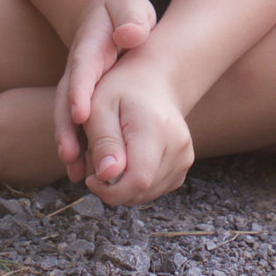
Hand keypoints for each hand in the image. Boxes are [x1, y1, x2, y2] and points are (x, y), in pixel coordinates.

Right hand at [54, 0, 155, 180]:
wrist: (106, 19)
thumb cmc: (123, 14)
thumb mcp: (129, 7)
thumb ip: (129, 17)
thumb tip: (131, 34)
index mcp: (89, 49)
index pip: (82, 70)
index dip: (79, 91)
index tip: (81, 113)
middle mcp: (77, 72)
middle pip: (66, 101)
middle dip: (67, 128)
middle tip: (69, 155)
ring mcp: (77, 89)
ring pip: (68, 119)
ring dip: (70, 144)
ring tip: (75, 172)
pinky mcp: (81, 101)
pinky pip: (77, 126)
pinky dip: (77, 147)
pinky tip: (80, 172)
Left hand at [77, 54, 194, 204]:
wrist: (154, 80)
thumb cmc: (120, 90)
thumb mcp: (100, 107)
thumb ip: (103, 142)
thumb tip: (107, 176)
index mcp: (156, 129)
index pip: (136, 181)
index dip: (108, 190)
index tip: (90, 177)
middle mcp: (178, 145)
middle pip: (140, 192)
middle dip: (111, 187)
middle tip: (98, 160)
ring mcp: (185, 157)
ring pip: (146, 195)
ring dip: (122, 186)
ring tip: (113, 156)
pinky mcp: (184, 165)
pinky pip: (154, 190)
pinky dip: (136, 184)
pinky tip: (128, 160)